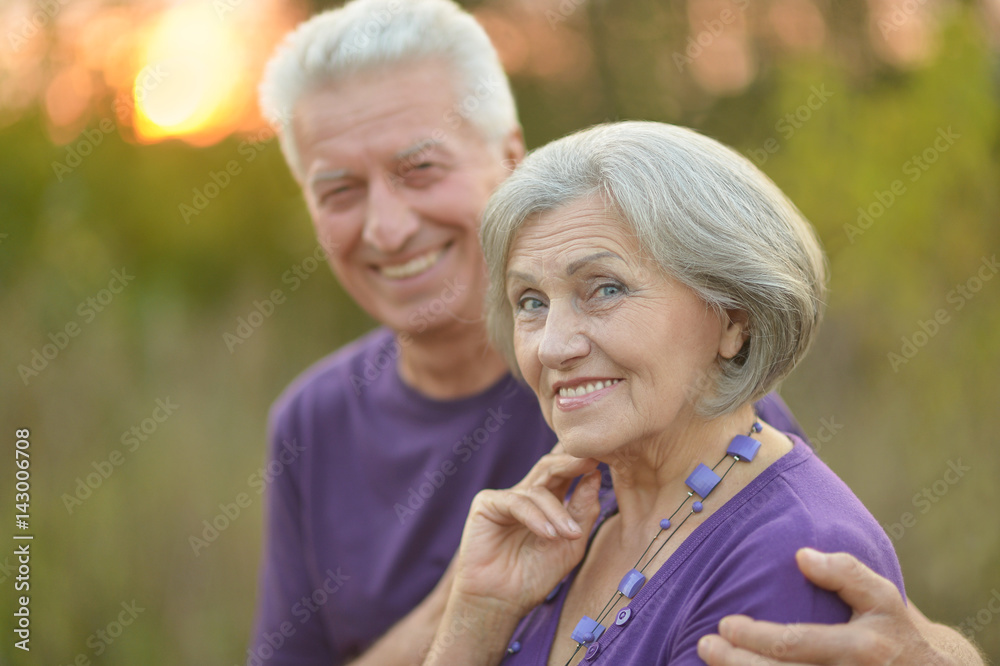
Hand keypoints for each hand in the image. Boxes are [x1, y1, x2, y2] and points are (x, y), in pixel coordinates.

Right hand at [450, 452, 601, 616]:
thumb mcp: (571, 543)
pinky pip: (517, 502)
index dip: (583, 462)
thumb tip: (595, 476)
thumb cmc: (536, 575)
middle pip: (550, 467)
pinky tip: (549, 535)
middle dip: (572, 463)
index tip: (607, 455)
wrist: (502, 601)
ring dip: (558, 512)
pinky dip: (536, 518)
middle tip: (592, 460)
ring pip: (538, 489)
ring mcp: (506, 497)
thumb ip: (583, 511)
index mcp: (548, 501)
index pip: (566, 472)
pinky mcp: (486, 503)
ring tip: (571, 534)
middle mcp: (526, 494)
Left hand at [697, 548, 983, 664]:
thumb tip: (801, 556)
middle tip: (705, 645)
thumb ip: (846, 573)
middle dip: (735, 663)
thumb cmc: (894, 632)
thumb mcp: (882, 598)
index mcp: (861, 649)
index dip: (754, 637)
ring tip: (710, 662)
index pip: (794, 645)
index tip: (724, 624)